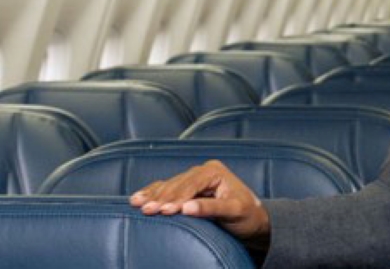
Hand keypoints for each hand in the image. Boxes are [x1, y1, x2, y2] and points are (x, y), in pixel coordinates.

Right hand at [130, 160, 270, 245]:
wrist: (253, 219)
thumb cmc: (247, 215)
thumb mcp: (233, 211)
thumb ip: (211, 208)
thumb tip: (186, 208)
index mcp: (215, 171)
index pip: (191, 184)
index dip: (176, 198)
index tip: (164, 211)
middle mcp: (203, 171)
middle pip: (177, 184)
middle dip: (161, 198)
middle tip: (146, 210)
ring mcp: (194, 178)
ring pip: (169, 185)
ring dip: (153, 195)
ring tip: (136, 204)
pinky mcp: (188, 188)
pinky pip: (167, 188)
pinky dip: (153, 193)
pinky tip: (138, 198)